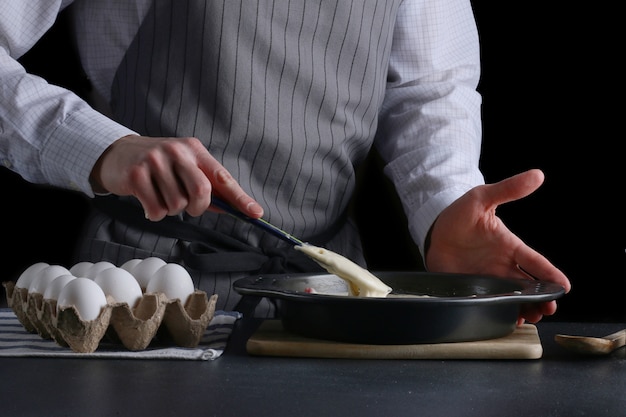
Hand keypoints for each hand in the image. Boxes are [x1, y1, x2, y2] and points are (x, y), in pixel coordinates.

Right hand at [90, 135, 263, 220]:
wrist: (118, 154)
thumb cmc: (159, 165)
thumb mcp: (185, 168)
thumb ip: (208, 187)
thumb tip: (234, 208)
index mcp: (194, 150)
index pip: (222, 177)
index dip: (240, 198)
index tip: (256, 214)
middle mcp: (177, 151)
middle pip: (201, 191)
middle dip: (197, 207)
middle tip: (188, 205)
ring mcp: (155, 161)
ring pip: (177, 204)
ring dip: (171, 210)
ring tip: (161, 196)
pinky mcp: (136, 174)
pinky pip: (156, 209)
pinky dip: (154, 214)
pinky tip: (148, 201)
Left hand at [425, 169, 570, 323]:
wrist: (434, 229)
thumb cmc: (460, 213)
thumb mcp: (483, 198)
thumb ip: (508, 189)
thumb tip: (537, 174)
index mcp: (510, 245)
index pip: (535, 262)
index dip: (550, 274)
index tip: (564, 287)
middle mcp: (503, 265)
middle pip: (530, 286)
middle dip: (543, 298)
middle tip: (549, 309)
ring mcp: (488, 278)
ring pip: (514, 298)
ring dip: (526, 308)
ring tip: (532, 317)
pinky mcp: (472, 288)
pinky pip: (491, 303)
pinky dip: (502, 312)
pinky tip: (509, 320)